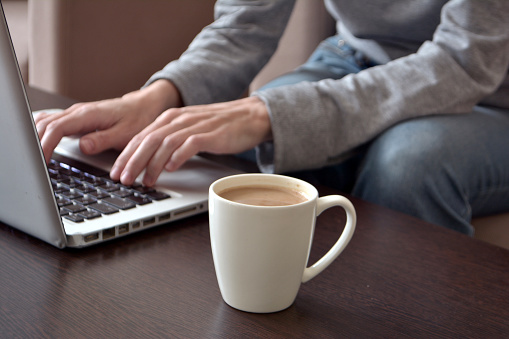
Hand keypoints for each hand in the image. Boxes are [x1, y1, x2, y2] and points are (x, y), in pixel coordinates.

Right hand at [34, 80, 180, 163]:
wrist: (142, 106)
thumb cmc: (137, 119)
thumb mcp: (125, 134)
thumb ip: (103, 140)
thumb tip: (84, 146)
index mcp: (88, 115)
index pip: (57, 128)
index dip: (45, 145)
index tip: (42, 161)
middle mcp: (78, 111)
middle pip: (45, 124)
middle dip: (35, 143)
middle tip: (34, 165)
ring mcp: (75, 114)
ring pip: (45, 122)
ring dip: (36, 137)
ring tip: (33, 158)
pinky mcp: (75, 118)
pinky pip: (52, 123)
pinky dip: (42, 133)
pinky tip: (39, 144)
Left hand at [110, 96, 271, 185]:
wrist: (249, 117)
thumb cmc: (219, 126)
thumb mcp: (188, 130)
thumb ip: (170, 141)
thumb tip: (151, 162)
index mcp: (170, 118)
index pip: (141, 137)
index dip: (126, 155)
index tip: (116, 172)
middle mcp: (179, 119)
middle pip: (148, 140)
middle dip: (132, 161)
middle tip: (123, 179)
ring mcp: (194, 125)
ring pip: (165, 144)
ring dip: (152, 164)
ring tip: (145, 181)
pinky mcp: (210, 134)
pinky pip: (190, 145)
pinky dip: (178, 156)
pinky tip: (172, 168)